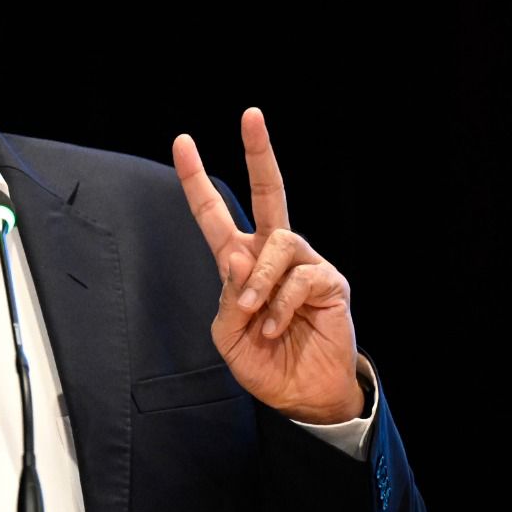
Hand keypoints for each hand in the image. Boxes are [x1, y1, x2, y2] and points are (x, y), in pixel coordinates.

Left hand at [172, 108, 363, 423]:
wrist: (302, 396)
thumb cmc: (264, 363)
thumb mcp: (228, 335)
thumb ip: (227, 297)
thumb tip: (237, 255)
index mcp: (239, 262)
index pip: (214, 214)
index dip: (196, 180)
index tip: (183, 142)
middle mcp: (272, 254)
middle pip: (269, 192)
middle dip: (259, 152)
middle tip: (250, 116)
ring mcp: (303, 264)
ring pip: (277, 245)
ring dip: (258, 283)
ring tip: (255, 317)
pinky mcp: (328, 282)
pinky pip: (299, 278)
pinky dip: (280, 305)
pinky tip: (277, 327)